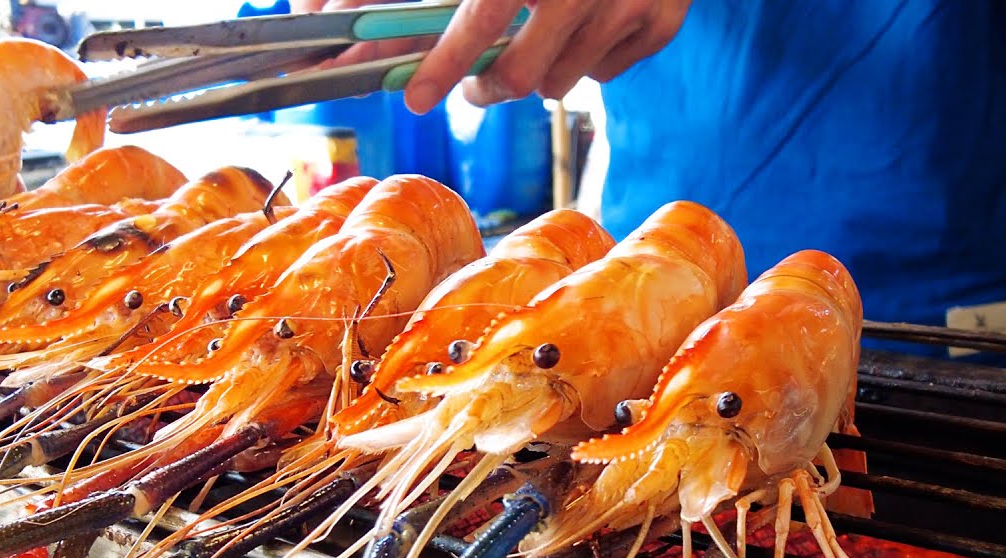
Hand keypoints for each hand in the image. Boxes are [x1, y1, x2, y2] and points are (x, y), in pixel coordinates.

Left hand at [294, 1, 691, 113]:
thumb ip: (432, 0)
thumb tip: (341, 17)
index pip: (481, 16)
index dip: (444, 63)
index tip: (417, 98)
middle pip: (521, 75)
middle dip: (489, 86)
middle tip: (476, 82)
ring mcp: (629, 2)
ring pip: (559, 84)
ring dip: (540, 69)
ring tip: (543, 33)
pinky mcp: (664, 21)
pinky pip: (605, 76)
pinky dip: (589, 60)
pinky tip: (591, 23)